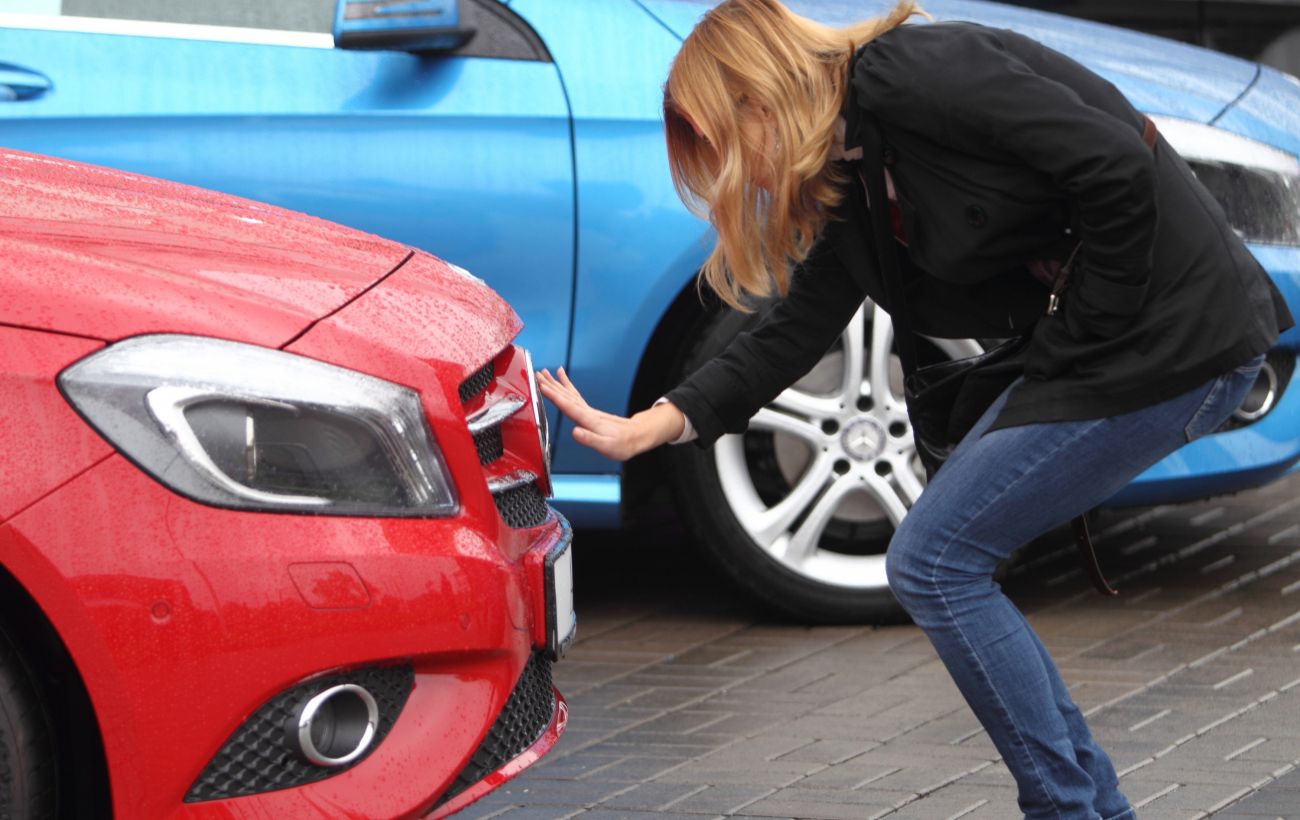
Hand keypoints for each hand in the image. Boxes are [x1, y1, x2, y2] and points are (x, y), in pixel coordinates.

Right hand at [535, 367, 685, 461]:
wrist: (636, 436)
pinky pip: (574, 396)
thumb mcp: (606, 446)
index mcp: (588, 420)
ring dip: (555, 383)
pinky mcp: (589, 412)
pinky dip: (566, 387)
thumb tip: (575, 432)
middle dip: (550, 385)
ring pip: (568, 393)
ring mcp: (587, 411)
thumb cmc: (622, 444)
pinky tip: (563, 381)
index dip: (553, 396)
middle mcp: (586, 412)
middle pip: (565, 395)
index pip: (567, 405)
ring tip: (544, 372)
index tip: (541, 386)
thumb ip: (589, 439)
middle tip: (536, 374)